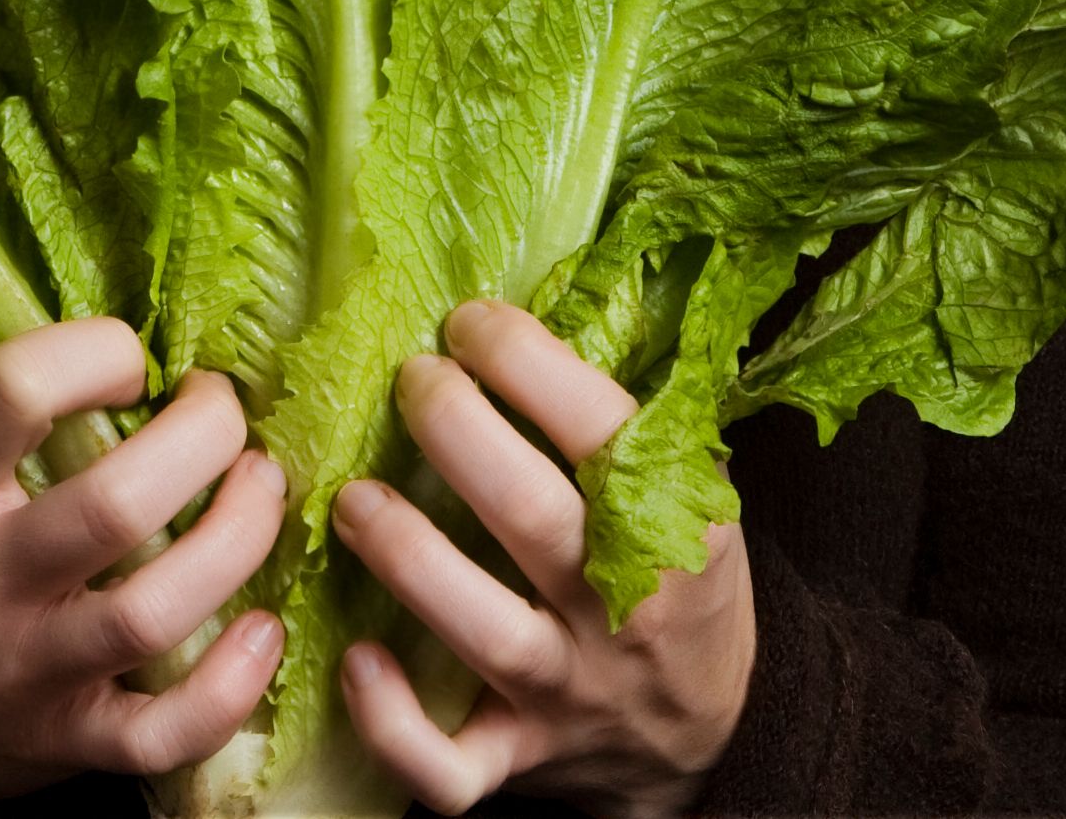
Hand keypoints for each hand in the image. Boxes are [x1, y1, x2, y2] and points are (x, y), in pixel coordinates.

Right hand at [0, 318, 285, 814]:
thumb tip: (85, 319)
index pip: (15, 392)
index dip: (97, 350)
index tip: (130, 353)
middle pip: (118, 506)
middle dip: (203, 437)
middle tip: (219, 408)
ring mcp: (21, 673)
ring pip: (155, 613)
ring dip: (238, 538)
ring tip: (261, 486)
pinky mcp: (55, 746)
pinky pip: (162, 734)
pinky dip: (232, 687)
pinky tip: (263, 629)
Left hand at [332, 300, 754, 818]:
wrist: (711, 730)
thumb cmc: (677, 576)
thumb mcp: (688, 487)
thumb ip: (621, 414)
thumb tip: (518, 299)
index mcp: (678, 525)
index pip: (599, 425)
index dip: (521, 358)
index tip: (466, 320)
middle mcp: (624, 609)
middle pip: (532, 514)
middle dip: (455, 431)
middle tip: (411, 379)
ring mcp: (569, 690)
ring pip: (483, 630)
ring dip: (406, 556)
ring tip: (353, 497)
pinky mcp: (518, 759)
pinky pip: (451, 766)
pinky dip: (394, 725)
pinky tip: (354, 659)